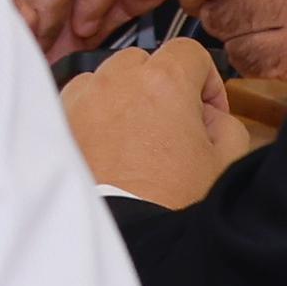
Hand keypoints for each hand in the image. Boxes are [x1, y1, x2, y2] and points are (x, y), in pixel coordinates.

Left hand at [64, 39, 251, 206]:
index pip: (189, 51)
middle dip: (163, 86)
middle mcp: (117, 79)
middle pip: (145, 62)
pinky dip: (94, 112)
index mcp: (164, 81)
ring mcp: (83, 97)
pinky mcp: (60, 119)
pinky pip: (80, 99)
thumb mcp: (226, 160)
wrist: (128, 234)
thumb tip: (209, 113)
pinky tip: (109, 145)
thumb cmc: (174, 200)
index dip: (205, 79)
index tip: (207, 109)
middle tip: (173, 126)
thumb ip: (226, 122)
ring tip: (137, 136)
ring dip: (125, 96)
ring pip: (108, 77)